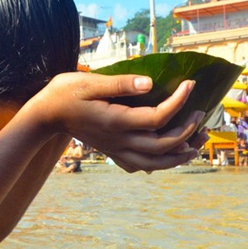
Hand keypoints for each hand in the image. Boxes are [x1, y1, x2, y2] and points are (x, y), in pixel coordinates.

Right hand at [28, 72, 205, 172]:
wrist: (45, 115)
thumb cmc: (65, 93)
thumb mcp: (89, 82)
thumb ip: (120, 84)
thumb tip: (151, 83)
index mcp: (116, 121)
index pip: (158, 116)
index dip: (179, 101)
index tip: (190, 84)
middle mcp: (119, 140)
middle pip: (163, 145)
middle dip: (188, 130)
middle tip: (201, 112)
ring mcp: (116, 149)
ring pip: (155, 163)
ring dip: (179, 155)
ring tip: (197, 143)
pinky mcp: (112, 151)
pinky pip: (141, 166)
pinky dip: (159, 164)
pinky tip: (168, 155)